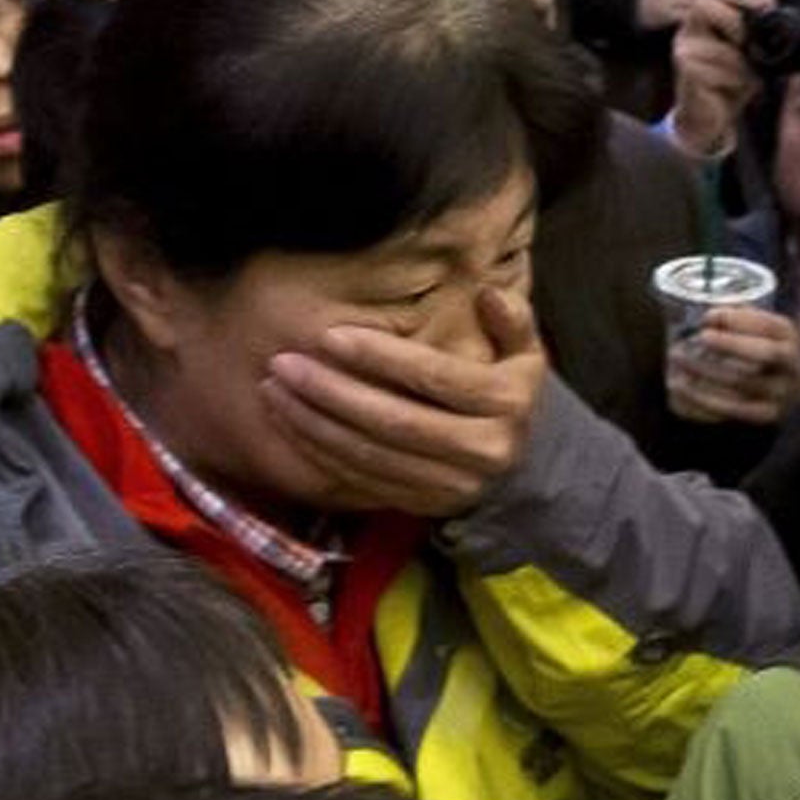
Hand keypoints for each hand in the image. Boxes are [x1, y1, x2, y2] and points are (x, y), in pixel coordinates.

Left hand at [258, 289, 547, 517]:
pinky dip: (319, 453)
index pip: (434, 377)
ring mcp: (451, 485)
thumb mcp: (525, 352)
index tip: (330, 336)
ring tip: (274, 390)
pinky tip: (289, 424)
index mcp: (506, 404)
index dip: (380, 357)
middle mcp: (483, 450)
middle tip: (283, 364)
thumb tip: (489, 292)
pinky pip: (361, 480)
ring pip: (370, 454)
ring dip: (314, 424)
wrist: (519, 466)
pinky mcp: (423, 506)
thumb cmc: (506, 390)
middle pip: (394, 421)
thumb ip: (512, 320)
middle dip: (331, 392)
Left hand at [666, 305, 799, 424]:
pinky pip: (731, 409)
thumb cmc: (757, 350)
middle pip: (766, 354)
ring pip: (743, 382)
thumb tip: (710, 318)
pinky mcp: (763, 416)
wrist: (783, 391)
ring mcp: (780, 395)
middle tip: (700, 337)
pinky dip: (701, 397)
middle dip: (731, 343)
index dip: (739, 320)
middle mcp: (792, 367)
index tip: (707, 317)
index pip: (771, 326)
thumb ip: (735, 318)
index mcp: (789, 339)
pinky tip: (679, 387)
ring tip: (677, 358)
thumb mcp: (755, 329)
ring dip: (706, 370)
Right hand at [670, 0, 770, 158]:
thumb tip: (770, 1)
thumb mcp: (747, 51)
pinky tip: (740, 85)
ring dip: (742, 62)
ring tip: (751, 74)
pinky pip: (719, 71)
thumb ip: (756, 27)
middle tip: (748, 42)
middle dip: (735, 22)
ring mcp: (683, 53)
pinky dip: (737, 78)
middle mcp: (686, 34)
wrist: (709, 119)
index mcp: (700, 24)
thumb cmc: (729, 82)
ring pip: (719, 46)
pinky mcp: (686, 75)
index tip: (765, 5)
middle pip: (703, 5)